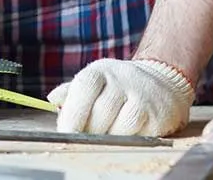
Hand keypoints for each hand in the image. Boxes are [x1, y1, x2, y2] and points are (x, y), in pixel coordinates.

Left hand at [48, 58, 193, 136]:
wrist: (161, 81)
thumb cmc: (118, 85)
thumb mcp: (94, 80)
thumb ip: (71, 91)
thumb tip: (52, 100)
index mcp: (100, 71)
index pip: (84, 87)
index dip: (73, 111)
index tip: (65, 132)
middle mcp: (122, 80)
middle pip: (100, 112)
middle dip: (90, 130)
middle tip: (85, 137)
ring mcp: (143, 98)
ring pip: (120, 128)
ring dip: (110, 137)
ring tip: (108, 133)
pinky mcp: (158, 117)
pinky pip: (139, 137)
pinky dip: (129, 140)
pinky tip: (128, 133)